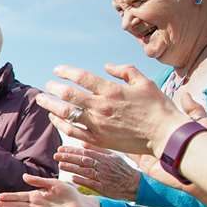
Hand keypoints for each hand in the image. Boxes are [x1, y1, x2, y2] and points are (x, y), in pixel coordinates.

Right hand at [0, 174, 100, 206]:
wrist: (80, 203)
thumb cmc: (68, 192)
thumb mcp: (53, 183)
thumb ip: (39, 181)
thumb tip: (23, 176)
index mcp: (36, 195)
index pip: (19, 196)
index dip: (9, 197)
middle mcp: (36, 205)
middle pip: (17, 205)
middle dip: (6, 205)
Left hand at [37, 64, 189, 154]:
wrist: (165, 134)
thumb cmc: (158, 107)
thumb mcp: (144, 82)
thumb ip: (125, 71)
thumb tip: (106, 66)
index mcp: (112, 91)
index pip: (82, 78)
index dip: (66, 72)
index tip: (57, 70)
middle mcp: (101, 107)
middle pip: (67, 96)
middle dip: (53, 88)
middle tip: (46, 86)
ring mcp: (97, 125)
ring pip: (65, 114)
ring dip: (50, 106)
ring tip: (42, 100)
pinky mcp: (98, 140)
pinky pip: (72, 132)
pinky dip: (60, 124)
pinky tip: (54, 118)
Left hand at [54, 145, 139, 200]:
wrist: (134, 184)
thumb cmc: (122, 169)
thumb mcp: (114, 156)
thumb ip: (98, 150)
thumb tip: (83, 143)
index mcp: (105, 158)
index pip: (86, 152)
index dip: (72, 150)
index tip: (61, 149)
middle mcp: (103, 166)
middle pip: (83, 160)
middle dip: (69, 157)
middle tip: (56, 155)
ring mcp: (103, 177)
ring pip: (85, 171)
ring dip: (72, 168)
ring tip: (60, 165)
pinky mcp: (103, 188)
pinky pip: (91, 184)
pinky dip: (82, 180)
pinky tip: (72, 178)